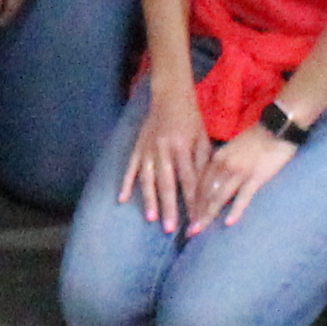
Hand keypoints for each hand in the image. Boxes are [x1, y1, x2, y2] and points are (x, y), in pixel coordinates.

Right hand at [122, 95, 209, 231]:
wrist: (169, 96)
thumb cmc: (191, 119)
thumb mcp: (203, 138)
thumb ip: (202, 162)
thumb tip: (204, 189)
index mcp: (183, 147)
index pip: (189, 180)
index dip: (193, 202)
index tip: (197, 220)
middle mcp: (163, 150)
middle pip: (167, 184)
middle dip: (169, 207)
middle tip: (171, 229)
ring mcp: (147, 149)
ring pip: (147, 179)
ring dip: (149, 200)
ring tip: (152, 219)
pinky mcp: (137, 147)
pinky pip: (130, 168)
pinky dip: (126, 183)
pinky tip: (122, 199)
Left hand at [190, 118, 295, 230]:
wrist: (276, 128)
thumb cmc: (256, 139)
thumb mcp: (232, 148)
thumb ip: (222, 164)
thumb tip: (214, 181)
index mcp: (217, 158)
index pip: (200, 184)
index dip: (192, 202)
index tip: (187, 217)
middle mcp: (224, 166)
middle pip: (206, 193)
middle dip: (197, 213)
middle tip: (189, 231)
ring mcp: (239, 172)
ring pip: (219, 196)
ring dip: (208, 214)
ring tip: (200, 230)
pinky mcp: (256, 177)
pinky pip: (243, 197)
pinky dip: (235, 210)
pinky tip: (228, 222)